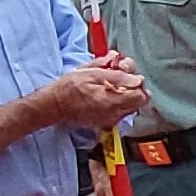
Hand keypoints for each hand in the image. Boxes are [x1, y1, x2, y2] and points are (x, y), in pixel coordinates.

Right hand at [35, 64, 150, 128]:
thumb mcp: (91, 73)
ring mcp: (111, 119)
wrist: (55, 105)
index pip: (141, 96)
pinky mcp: (107, 122)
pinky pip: (121, 111)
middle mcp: (115, 114)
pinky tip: (105, 94)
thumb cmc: (70, 86)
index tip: (125, 73)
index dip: (136, 81)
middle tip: (120, 76)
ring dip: (126, 93)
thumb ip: (117, 75)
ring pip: (131, 105)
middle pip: (138, 101)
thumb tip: (137, 79)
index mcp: (111, 101)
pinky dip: (118, 100)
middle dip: (133, 86)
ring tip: (110, 85)